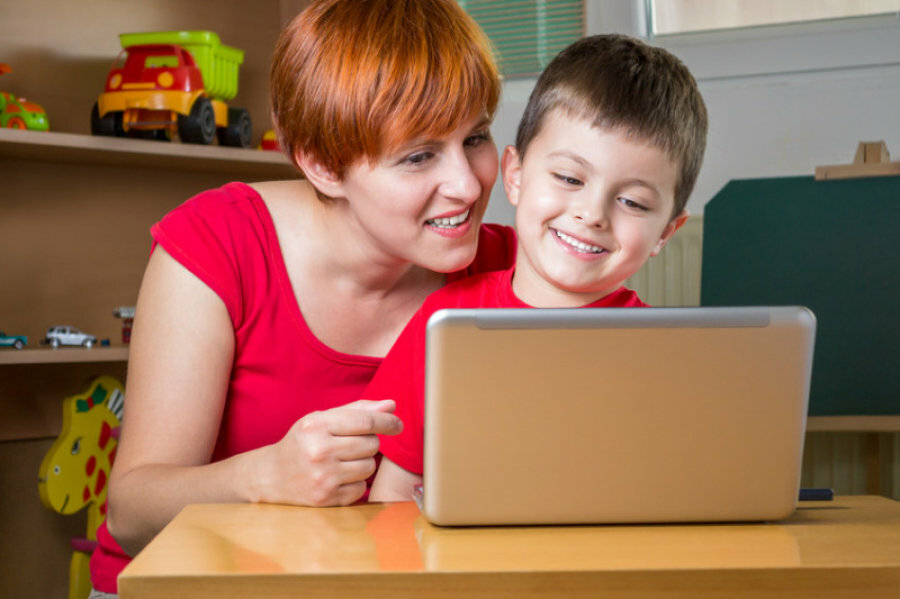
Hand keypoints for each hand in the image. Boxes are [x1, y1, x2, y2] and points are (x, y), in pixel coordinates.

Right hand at [249, 399, 401, 506]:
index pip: (365, 421)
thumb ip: (357, 410)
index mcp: (316, 425)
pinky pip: (361, 488)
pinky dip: (355, 483)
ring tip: (343, 461)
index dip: (388, 422)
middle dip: (369, 443)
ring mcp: (322, 477)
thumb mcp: (322, 419)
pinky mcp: (326, 498)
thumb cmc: (302, 443)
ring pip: (369, 467)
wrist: (271, 476)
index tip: (398, 424)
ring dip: (363, 463)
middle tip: (351, 445)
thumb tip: (392, 406)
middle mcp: (319, 451)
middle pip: (371, 444)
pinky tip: (338, 477)